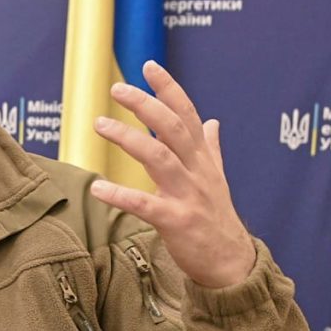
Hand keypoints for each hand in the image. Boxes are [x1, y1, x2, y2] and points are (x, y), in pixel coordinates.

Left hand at [89, 60, 254, 287]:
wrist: (232, 264)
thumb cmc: (217, 218)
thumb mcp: (217, 178)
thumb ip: (211, 148)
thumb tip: (213, 121)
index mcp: (202, 159)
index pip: (187, 114)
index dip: (169, 89)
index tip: (148, 66)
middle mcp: (196, 171)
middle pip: (172, 129)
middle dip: (145, 105)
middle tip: (117, 89)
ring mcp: (188, 196)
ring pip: (159, 158)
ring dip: (128, 139)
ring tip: (99, 124)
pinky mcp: (176, 222)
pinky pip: (146, 205)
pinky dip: (121, 195)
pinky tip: (97, 188)